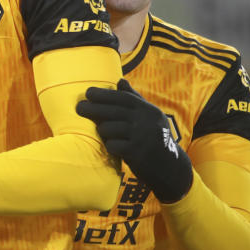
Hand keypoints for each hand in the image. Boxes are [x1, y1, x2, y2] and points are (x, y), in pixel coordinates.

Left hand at [77, 79, 192, 202]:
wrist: (170, 168)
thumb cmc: (155, 138)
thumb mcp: (150, 116)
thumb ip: (134, 99)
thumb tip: (120, 81)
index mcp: (148, 110)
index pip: (122, 98)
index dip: (104, 94)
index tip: (88, 92)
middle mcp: (146, 121)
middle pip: (112, 112)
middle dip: (93, 108)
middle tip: (79, 107)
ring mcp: (141, 137)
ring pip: (108, 128)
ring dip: (102, 130)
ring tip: (103, 132)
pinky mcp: (136, 153)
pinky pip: (112, 145)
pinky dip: (109, 145)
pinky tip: (113, 147)